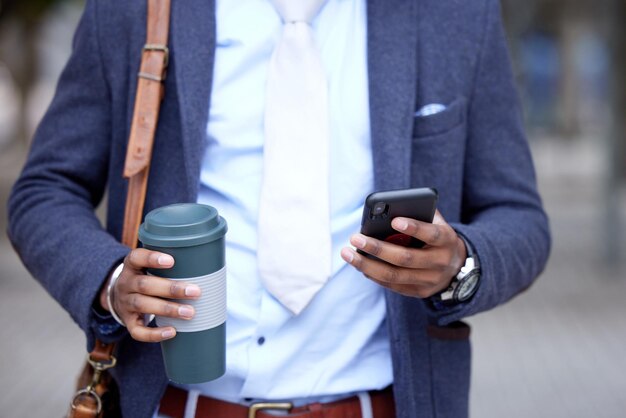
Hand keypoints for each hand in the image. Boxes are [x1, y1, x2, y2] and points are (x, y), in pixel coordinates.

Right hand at [98, 248, 200, 341]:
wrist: (119, 296)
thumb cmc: (146, 277)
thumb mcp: (149, 266)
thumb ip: (171, 265)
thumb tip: (209, 267)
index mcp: (132, 265)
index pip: (136, 257)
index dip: (152, 258)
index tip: (172, 261)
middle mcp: (126, 283)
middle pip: (145, 285)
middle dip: (171, 289)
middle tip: (195, 292)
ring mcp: (125, 303)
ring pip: (143, 305)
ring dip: (168, 309)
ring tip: (190, 312)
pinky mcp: (128, 321)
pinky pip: (137, 331)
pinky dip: (154, 333)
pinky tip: (172, 331)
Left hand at [340, 210, 466, 297]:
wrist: (456, 264)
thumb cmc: (436, 236)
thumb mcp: (435, 222)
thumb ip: (419, 214)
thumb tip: (388, 209)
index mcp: (446, 240)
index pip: (431, 234)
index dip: (414, 228)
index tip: (394, 220)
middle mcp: (440, 262)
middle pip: (406, 258)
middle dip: (377, 248)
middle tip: (355, 238)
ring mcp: (430, 280)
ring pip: (394, 276)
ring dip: (367, 265)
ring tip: (347, 254)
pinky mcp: (419, 292)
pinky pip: (392, 285)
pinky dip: (373, 275)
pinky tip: (359, 265)